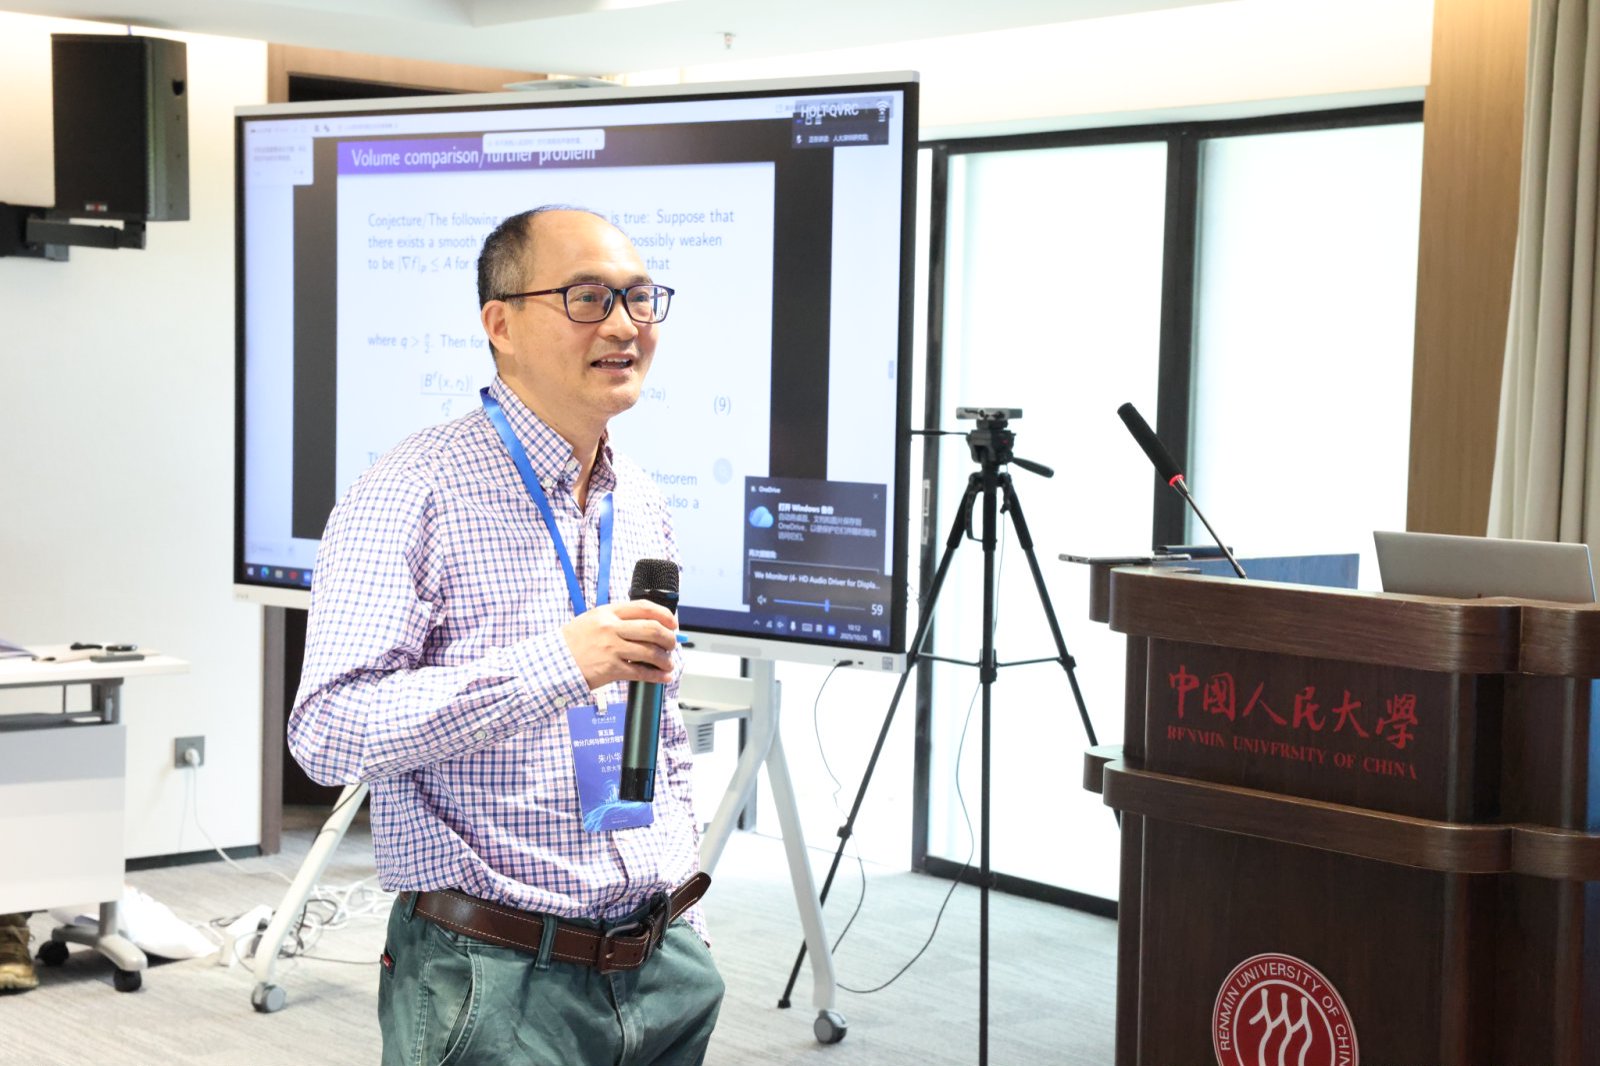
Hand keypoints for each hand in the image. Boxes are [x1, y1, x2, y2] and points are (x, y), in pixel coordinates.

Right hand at [562, 599, 677, 690]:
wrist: (551, 663)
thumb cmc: (572, 643)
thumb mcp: (592, 621)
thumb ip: (616, 620)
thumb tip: (645, 625)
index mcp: (608, 612)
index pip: (644, 607)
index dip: (664, 615)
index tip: (673, 623)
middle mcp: (611, 627)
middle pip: (652, 629)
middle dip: (669, 638)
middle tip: (672, 644)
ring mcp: (611, 648)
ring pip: (650, 652)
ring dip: (665, 659)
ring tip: (668, 664)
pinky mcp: (610, 668)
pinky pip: (641, 672)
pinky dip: (656, 676)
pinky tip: (662, 677)